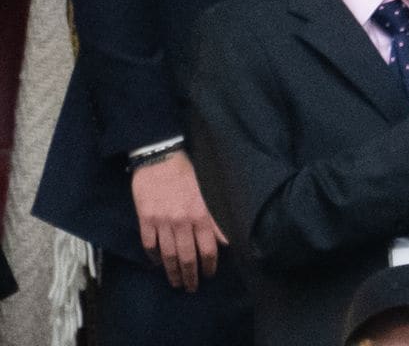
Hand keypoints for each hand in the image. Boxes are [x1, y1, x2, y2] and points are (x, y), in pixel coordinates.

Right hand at [131, 150, 227, 290]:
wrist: (160, 157)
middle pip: (187, 257)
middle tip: (191, 287)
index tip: (209, 275)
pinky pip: (149, 245)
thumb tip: (226, 240)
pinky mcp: (146, 220)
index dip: (209, 266)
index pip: (208, 249)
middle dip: (190, 276)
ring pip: (168, 256)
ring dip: (172, 272)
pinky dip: (154, 257)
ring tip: (176, 282)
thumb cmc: (187, 173)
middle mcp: (182, 221)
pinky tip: (157, 263)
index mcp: (200, 214)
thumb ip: (215, 218)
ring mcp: (162, 222)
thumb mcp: (207, 192)